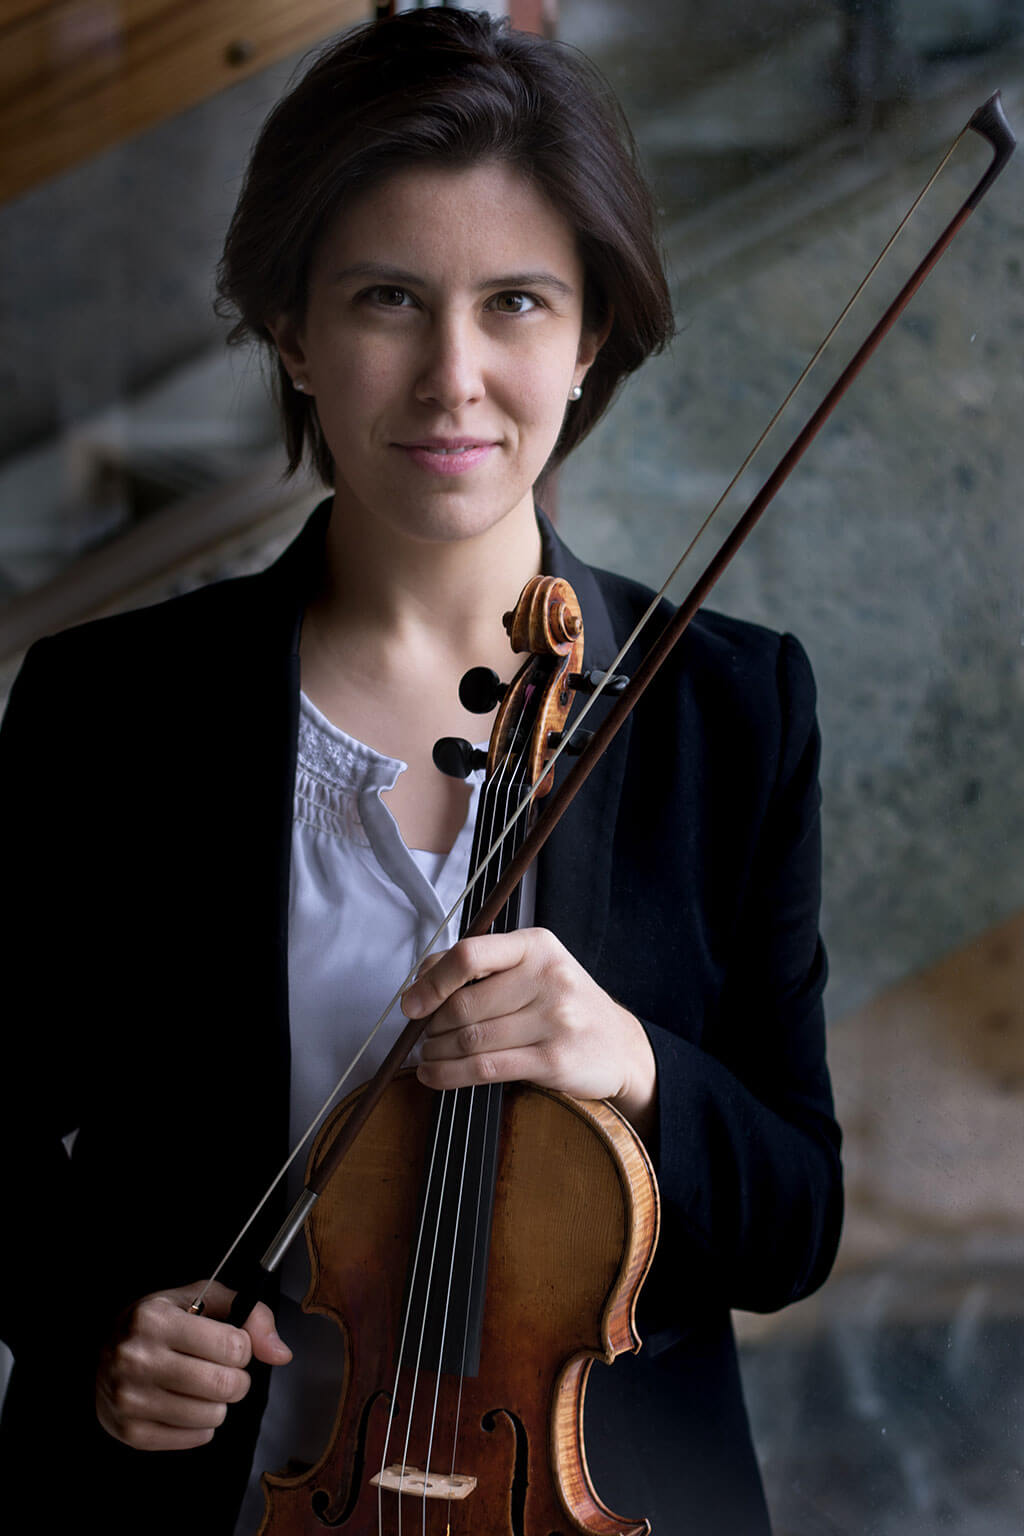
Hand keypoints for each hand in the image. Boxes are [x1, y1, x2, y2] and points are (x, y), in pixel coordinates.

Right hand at [95, 1279, 290, 1451]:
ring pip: (213, 1415)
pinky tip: (186, 1404)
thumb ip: (250, 1315)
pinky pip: (195, 1438)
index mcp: (156, 1320)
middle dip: (237, 1379)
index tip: (230, 1345)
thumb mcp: (201, 1300)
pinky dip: (202, 1424)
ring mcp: (131, 1399)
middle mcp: (138, 1359)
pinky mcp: (131, 1432)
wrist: (102, 1353)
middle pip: (224, 1384)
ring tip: (202, 1386)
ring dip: (219, 1403)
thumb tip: (281, 1353)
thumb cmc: (160, 1323)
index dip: (242, 1347)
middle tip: (224, 1370)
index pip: (232, 1345)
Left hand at [403, 928, 656, 1137]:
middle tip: (422, 1037)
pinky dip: (450, 1075)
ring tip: (428, 1056)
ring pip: (471, 1039)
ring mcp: (554, 1019)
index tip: (411, 1003)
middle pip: (464, 1004)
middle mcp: (548, 977)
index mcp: (536, 945)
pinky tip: (435, 1076)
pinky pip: (485, 1068)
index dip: (431, 980)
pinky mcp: (554, 1060)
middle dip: (432, 1026)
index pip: (470, 954)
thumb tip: (419, 985)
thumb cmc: (564, 1005)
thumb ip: (483, 968)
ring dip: (437, 1053)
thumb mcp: (534, 969)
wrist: (620, 1046)